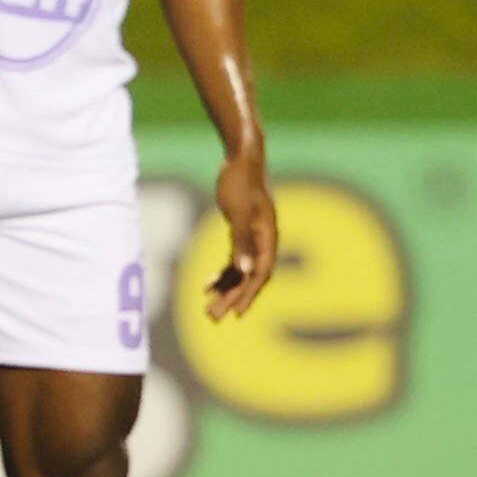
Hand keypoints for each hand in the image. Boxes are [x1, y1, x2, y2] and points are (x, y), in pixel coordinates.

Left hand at [204, 149, 277, 319]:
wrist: (241, 159)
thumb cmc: (240, 182)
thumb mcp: (239, 213)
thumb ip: (242, 242)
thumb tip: (245, 271)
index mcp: (268, 238)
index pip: (260, 274)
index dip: (249, 295)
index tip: (237, 314)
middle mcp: (264, 241)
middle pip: (249, 277)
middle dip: (233, 298)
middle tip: (214, 317)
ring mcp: (254, 238)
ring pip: (241, 271)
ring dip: (226, 289)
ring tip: (209, 308)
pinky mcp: (242, 232)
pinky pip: (235, 260)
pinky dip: (223, 273)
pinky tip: (208, 285)